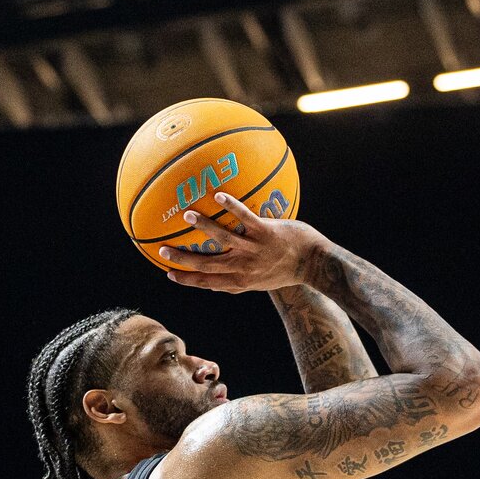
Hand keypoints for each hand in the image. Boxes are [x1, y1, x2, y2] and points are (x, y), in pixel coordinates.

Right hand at [160, 192, 323, 293]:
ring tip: (187, 214)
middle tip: (162, 250)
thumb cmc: (290, 269)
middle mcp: (245, 268)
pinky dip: (231, 207)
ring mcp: (255, 250)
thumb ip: (242, 278)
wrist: (317, 264)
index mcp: (242, 280)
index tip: (170, 274)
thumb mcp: (263, 281)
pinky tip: (218, 196)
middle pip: (207, 265)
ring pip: (222, 239)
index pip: (208, 282)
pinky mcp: (266, 233)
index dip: (188, 280)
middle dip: (183, 259)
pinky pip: (245, 217)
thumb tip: (222, 276)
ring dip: (203, 226)